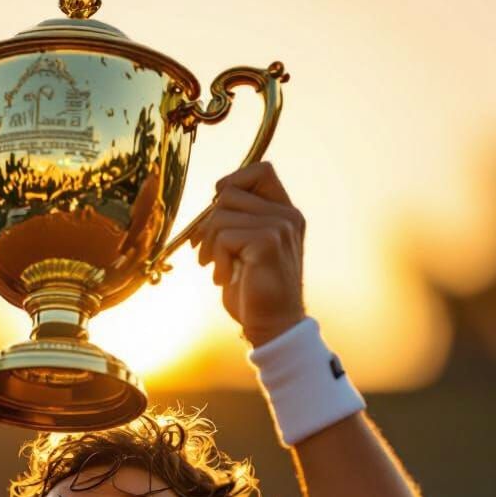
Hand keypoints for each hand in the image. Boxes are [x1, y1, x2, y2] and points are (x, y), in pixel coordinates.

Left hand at [190, 160, 306, 346]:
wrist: (272, 326)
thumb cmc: (253, 291)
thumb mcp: (244, 249)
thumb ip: (237, 221)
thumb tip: (212, 199)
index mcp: (285, 213)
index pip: (260, 170)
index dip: (233, 183)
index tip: (218, 212)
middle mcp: (287, 215)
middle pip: (229, 192)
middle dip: (209, 223)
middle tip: (208, 253)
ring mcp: (280, 226)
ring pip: (221, 214)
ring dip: (210, 245)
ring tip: (218, 269)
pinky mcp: (268, 242)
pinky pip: (224, 235)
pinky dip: (216, 258)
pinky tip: (225, 278)